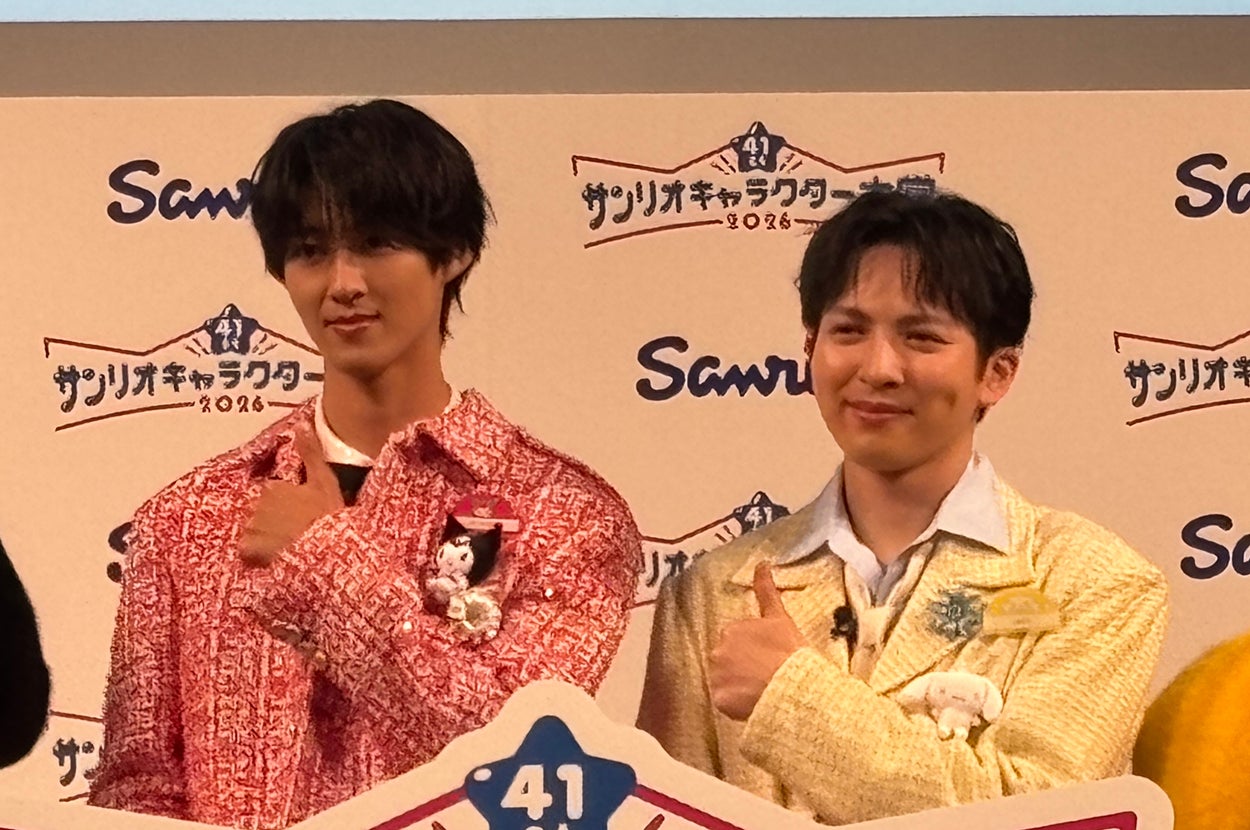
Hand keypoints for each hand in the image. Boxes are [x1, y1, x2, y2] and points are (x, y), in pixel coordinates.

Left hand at [239, 427, 343, 565]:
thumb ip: (310, 452)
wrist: (325, 550)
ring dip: (265, 538)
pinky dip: (256, 555)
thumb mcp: (325, 480)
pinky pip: (247, 552)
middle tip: (296, 532)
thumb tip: (301, 423)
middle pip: (261, 512)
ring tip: (287, 547)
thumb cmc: (327, 515)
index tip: (302, 514)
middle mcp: (257, 505)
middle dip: (274, 520)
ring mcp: (252, 529)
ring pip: (254, 531)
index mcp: (274, 487)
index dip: (287, 504)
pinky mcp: (250, 551)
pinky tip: (273, 559)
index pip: (273, 493)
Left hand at [708, 562, 806, 720]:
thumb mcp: (779, 617)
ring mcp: (717, 675)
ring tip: (762, 689)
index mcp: (731, 629)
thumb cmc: (790, 651)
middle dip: (742, 665)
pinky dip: (736, 704)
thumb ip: (766, 589)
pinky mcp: (719, 698)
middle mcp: (718, 649)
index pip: (736, 640)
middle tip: (766, 674)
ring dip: (738, 684)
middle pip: (726, 658)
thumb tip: (762, 562)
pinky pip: (724, 701)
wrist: (793, 686)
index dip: (753, 649)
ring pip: (724, 680)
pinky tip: (753, 702)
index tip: (767, 657)